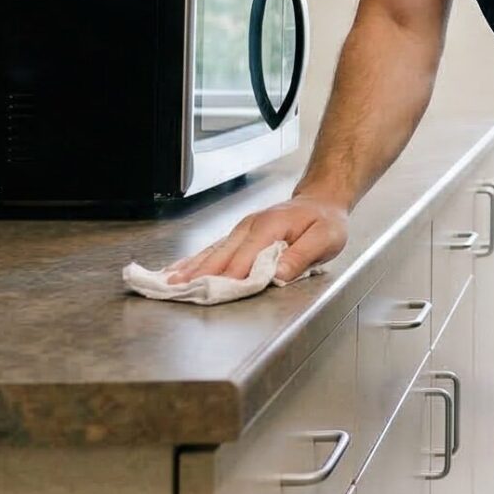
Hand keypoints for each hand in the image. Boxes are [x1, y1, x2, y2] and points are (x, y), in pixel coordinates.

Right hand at [167, 191, 350, 285]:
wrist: (321, 202)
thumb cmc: (324, 221)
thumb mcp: (324, 239)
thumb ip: (302, 256)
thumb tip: (277, 275)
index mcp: (270, 226)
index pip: (245, 256)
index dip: (229, 275)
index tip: (212, 292)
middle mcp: (250, 226)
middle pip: (221, 253)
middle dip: (199, 273)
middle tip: (177, 290)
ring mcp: (242, 230)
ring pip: (212, 250)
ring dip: (191, 267)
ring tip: (169, 283)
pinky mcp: (240, 236)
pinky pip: (214, 249)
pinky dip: (195, 260)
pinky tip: (179, 269)